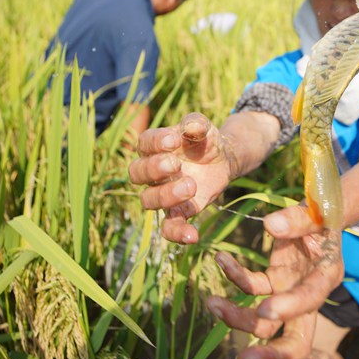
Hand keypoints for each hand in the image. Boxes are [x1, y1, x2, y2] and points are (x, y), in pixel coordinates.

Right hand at [129, 112, 236, 243]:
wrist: (222, 160)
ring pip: (148, 200)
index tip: (174, 140)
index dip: (155, 142)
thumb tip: (193, 126)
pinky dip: (178, 234)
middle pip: (137, 173)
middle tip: (176, 164)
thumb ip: (197, 123)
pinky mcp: (179, 211)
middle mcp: (152, 172)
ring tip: (191, 186)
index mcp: (154, 146)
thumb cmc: (205, 140)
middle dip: (154, 169)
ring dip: (166, 196)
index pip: (144, 143)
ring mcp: (163, 193)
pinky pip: (169, 227)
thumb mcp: (204, 127)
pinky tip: (193, 235)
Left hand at [206, 206, 344, 358]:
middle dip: (274, 356)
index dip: (290, 308)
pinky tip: (221, 259)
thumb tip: (271, 225)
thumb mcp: (318, 212)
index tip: (265, 310)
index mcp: (327, 274)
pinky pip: (251, 287)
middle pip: (297, 339)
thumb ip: (298, 218)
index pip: (310, 299)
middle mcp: (310, 293)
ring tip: (211, 302)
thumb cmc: (324, 212)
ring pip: (264, 322)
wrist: (322, 212)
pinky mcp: (274, 282)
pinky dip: (234, 276)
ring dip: (237, 317)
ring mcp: (289, 291)